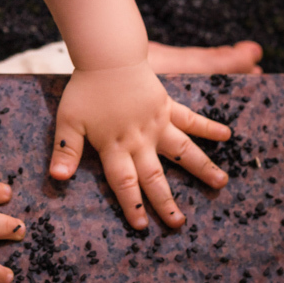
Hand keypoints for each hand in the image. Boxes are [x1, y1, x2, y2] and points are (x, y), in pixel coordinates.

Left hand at [48, 61, 231, 229]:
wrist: (107, 56)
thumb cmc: (85, 89)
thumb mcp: (68, 121)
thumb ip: (65, 150)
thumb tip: (57, 179)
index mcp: (115, 146)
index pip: (125, 182)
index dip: (132, 204)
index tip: (142, 226)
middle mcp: (140, 139)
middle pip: (155, 176)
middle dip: (165, 201)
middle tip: (179, 223)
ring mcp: (157, 123)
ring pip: (183, 151)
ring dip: (202, 168)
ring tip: (221, 183)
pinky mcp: (167, 106)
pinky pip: (191, 119)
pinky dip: (209, 127)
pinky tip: (227, 135)